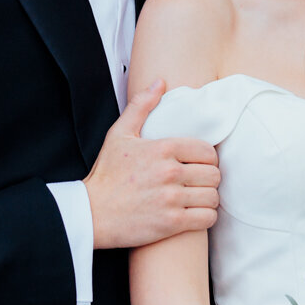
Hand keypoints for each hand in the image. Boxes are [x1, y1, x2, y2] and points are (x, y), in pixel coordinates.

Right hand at [85, 79, 220, 249]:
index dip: (207, 159)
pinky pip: (207, 218)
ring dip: (208, 199)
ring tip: (197, 199)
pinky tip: (195, 215)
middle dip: (209, 179)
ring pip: (213, 197)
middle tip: (198, 183)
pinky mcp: (171, 223)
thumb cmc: (106, 174)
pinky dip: (205, 217)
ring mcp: (171, 199)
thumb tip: (160, 82)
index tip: (198, 165)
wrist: (90, 213)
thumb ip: (141, 106)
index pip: (208, 151)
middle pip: (214, 174)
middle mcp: (170, 172)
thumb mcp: (119, 134)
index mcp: (162, 148)